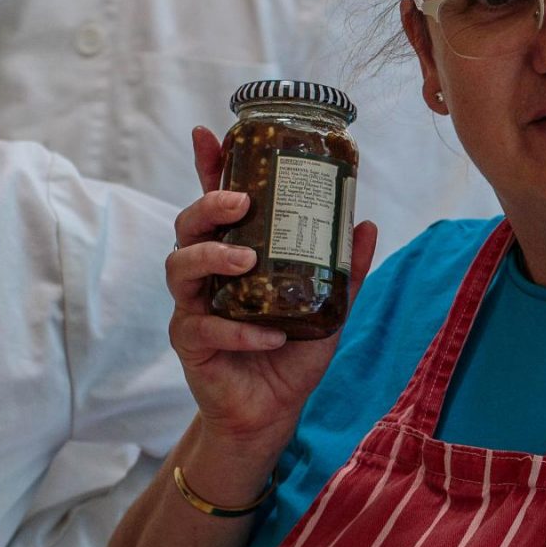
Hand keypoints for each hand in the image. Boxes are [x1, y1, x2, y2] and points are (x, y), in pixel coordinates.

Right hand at [165, 125, 377, 452]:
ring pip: (179, 266)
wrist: (272, 413)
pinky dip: (239, 330)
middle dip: (208, 204)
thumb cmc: (291, 353)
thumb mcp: (328, 308)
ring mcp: (192, 307)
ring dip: (213, 257)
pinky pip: (204, 328)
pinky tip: (269, 334)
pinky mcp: (190, 343)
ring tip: (246, 260)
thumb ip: (345, 270)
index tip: (208, 133)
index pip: (216, 204)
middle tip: (242, 202)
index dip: (208, 167)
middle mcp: (206, 274)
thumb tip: (366, 224)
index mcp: (235, 254)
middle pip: (188, 225)